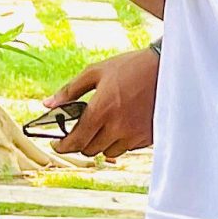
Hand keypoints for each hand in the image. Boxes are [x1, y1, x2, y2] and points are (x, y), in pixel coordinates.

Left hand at [43, 46, 158, 158]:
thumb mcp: (96, 71)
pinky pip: (129, 148)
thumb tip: (48, 104)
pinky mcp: (150, 136)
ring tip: (103, 129)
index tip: (58, 143)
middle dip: (81, 143)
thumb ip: (70, 90)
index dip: (62, 146)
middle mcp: (118, 126)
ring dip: (102, 144)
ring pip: (109, 152)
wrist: (169, 69)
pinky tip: (122, 126)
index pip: (75, 141)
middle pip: (90, 150)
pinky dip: (121, 141)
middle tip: (79, 133)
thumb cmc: (132, 66)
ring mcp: (135, 134)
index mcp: (102, 110)